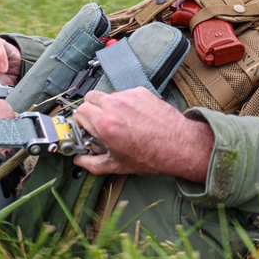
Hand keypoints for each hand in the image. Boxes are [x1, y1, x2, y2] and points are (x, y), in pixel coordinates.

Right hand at [72, 88, 213, 182]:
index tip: (88, 130)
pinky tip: (135, 117)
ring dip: (109, 106)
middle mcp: (115, 106)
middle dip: (91, 110)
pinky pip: (125, 94)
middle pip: (89, 98)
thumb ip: (92, 164)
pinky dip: (126, 103)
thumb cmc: (152, 156)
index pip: (79, 112)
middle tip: (100, 124)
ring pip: (108, 95)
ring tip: (121, 122)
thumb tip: (79, 161)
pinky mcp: (141, 92)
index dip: (82, 123)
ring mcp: (129, 96)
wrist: (180, 145)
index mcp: (105, 124)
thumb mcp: (117, 166)